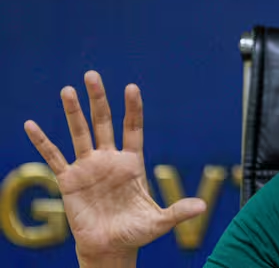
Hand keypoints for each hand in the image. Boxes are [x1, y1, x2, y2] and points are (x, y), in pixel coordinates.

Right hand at [23, 71, 205, 261]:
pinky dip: (42, 142)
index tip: (131, 87)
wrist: (110, 249)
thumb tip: (202, 208)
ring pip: (79, 133)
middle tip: (92, 75)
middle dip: (98, 99)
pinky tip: (31, 125)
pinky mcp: (69, 181)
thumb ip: (178, 212)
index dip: (132, 109)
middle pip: (104, 122)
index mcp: (132, 163)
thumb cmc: (136, 233)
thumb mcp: (159, 222)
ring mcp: (88, 168)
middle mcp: (109, 160)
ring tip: (67, 90)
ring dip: (72, 112)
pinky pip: (53, 157)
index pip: (133, 128)